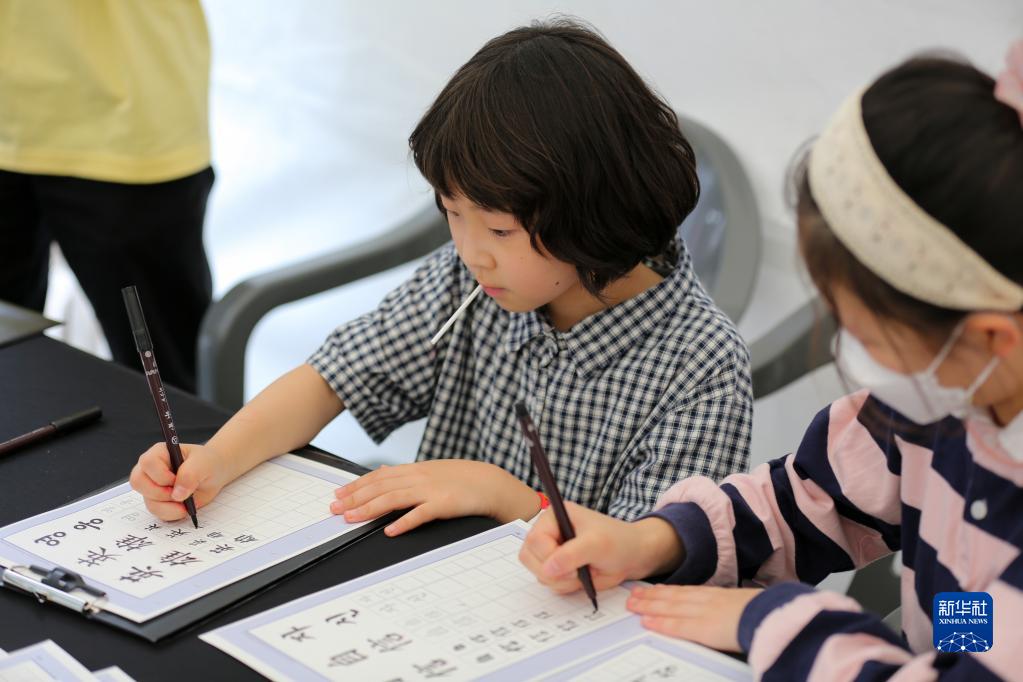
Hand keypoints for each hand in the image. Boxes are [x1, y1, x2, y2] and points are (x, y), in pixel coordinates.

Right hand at [129, 442, 232, 520]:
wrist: (213, 475)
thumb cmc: (207, 463)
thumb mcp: (203, 464)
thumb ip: (190, 474)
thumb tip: (177, 494)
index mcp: (159, 453)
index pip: (148, 463)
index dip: (161, 475)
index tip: (176, 480)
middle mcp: (150, 469)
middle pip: (139, 483)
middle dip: (161, 493)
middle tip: (180, 493)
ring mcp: (151, 486)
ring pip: (148, 501)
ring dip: (169, 506)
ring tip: (186, 500)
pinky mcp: (157, 501)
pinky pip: (157, 512)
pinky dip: (172, 513)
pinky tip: (184, 507)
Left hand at [331, 460, 539, 535]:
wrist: (494, 484)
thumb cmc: (464, 480)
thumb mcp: (433, 472)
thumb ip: (407, 474)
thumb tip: (383, 472)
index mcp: (416, 470)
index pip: (379, 476)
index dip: (356, 486)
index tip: (338, 495)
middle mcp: (420, 477)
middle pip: (380, 486)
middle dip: (355, 498)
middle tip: (334, 509)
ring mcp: (431, 490)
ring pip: (394, 498)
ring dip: (370, 509)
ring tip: (352, 519)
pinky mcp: (445, 504)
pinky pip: (421, 514)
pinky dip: (404, 522)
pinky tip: (390, 531)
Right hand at [519, 502, 683, 592]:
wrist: (632, 556)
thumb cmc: (618, 542)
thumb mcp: (597, 544)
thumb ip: (571, 555)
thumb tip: (548, 568)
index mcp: (554, 517)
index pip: (535, 540)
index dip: (549, 557)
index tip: (571, 567)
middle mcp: (548, 532)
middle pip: (528, 557)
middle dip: (552, 572)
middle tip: (576, 573)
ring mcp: (550, 551)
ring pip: (537, 573)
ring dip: (559, 581)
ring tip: (581, 574)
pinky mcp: (556, 567)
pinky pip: (548, 582)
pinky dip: (563, 586)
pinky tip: (580, 578)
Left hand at [628, 584, 760, 652]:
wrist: (773, 615)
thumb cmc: (766, 612)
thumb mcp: (745, 604)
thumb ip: (731, 607)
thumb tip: (728, 613)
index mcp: (717, 595)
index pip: (686, 592)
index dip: (666, 591)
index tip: (652, 590)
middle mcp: (706, 601)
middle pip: (672, 597)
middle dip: (651, 597)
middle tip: (632, 595)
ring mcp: (703, 613)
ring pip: (669, 607)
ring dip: (649, 606)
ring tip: (633, 605)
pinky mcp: (703, 628)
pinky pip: (677, 625)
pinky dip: (660, 623)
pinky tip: (646, 622)